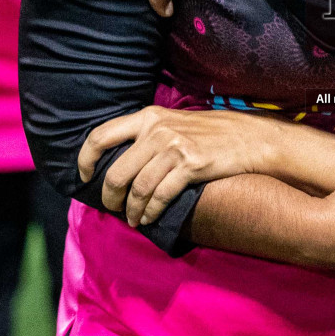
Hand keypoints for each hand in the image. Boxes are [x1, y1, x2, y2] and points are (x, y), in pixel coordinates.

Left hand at [82, 107, 272, 226]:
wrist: (250, 137)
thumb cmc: (210, 132)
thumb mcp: (174, 122)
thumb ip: (148, 134)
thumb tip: (120, 160)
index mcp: (148, 117)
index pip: (101, 136)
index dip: (85, 159)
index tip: (84, 176)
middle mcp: (157, 130)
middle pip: (117, 172)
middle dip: (109, 197)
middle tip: (112, 208)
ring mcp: (174, 148)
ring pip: (138, 189)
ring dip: (132, 210)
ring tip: (134, 219)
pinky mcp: (191, 166)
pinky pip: (160, 196)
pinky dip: (152, 212)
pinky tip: (150, 218)